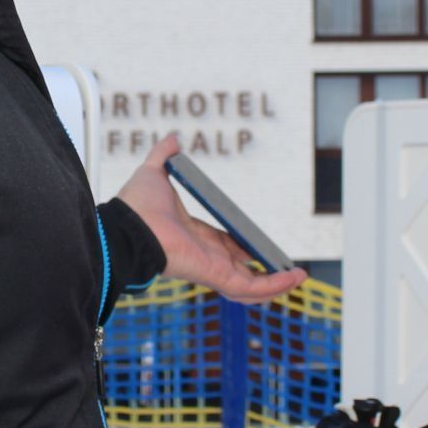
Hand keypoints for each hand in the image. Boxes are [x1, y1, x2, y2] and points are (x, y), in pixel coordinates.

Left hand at [113, 134, 305, 303]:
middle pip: (240, 269)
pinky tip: (295, 277)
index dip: (241, 246)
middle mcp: (204, 255)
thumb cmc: (137, 206)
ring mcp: (211, 268)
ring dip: (275, 282)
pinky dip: (274, 285)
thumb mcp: (155, 172)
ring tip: (298, 276)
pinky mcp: (216, 275)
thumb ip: (163, 156)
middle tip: (285, 265)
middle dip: (264, 269)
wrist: (129, 225)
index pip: (223, 246)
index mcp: (193, 237)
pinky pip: (250, 287)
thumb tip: (171, 139)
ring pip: (250, 285)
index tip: (256, 242)